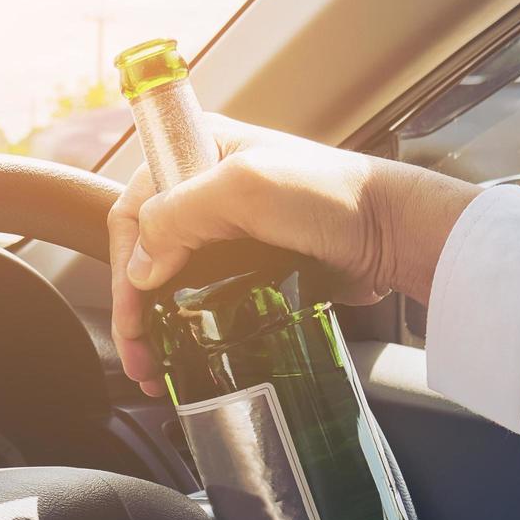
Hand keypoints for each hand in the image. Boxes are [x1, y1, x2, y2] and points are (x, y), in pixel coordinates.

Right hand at [107, 113, 478, 394]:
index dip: (125, 265)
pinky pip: (206, 300)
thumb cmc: (334, 196)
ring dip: (157, 325)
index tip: (132, 312)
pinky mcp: (251, 265)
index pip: (133, 209)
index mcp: (198, 152)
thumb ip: (180, 215)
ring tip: (156, 367)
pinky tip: (184, 356)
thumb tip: (141, 268)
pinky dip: (190, 330)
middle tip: (139, 353)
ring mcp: (230, 229)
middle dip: (135, 306)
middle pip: (148, 251)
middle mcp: (207, 188)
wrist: (395, 234)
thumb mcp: (245, 187)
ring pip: (173, 281)